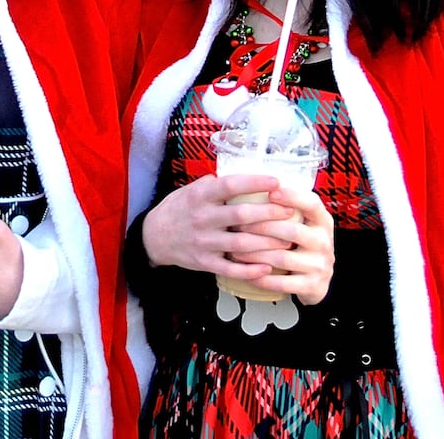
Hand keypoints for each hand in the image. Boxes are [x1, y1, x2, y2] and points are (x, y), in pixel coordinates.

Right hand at [140, 173, 295, 284]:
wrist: (153, 237)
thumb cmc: (177, 209)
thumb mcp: (190, 190)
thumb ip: (213, 184)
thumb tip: (241, 173)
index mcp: (199, 196)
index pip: (230, 185)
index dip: (254, 183)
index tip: (276, 181)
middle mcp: (202, 218)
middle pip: (241, 215)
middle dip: (270, 213)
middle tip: (290, 210)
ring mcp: (203, 242)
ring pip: (241, 243)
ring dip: (268, 242)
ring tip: (288, 239)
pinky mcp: (204, 262)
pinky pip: (231, 268)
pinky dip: (250, 270)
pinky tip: (267, 268)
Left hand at [231, 184, 334, 305]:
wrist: (316, 279)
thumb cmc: (299, 242)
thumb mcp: (301, 221)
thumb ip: (282, 205)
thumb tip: (246, 179)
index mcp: (322, 220)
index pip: (312, 204)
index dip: (293, 197)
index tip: (271, 192)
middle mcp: (324, 241)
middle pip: (291, 231)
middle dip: (260, 227)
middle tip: (236, 224)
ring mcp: (320, 265)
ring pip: (282, 257)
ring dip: (254, 253)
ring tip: (233, 249)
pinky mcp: (312, 286)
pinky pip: (282, 283)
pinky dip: (261, 277)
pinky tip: (245, 272)